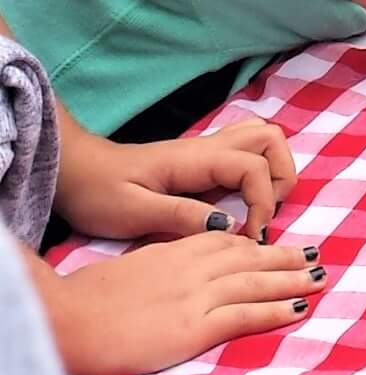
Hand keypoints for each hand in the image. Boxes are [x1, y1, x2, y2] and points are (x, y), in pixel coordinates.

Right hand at [42, 232, 325, 374]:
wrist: (68, 319)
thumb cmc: (87, 299)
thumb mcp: (131, 267)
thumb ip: (161, 266)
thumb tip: (174, 272)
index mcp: (174, 251)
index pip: (225, 243)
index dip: (256, 245)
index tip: (277, 245)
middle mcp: (192, 268)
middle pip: (249, 258)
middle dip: (285, 258)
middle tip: (314, 256)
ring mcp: (196, 297)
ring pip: (255, 282)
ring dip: (292, 280)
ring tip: (320, 278)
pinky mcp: (193, 328)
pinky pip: (244, 315)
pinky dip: (275, 310)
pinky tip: (298, 309)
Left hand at [54, 117, 297, 242]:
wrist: (76, 172)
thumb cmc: (100, 193)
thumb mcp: (135, 213)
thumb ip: (183, 216)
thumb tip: (231, 225)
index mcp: (195, 160)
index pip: (253, 166)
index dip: (263, 202)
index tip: (251, 237)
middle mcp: (207, 148)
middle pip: (270, 138)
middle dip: (281, 176)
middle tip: (264, 215)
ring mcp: (206, 151)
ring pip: (262, 139)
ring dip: (273, 171)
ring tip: (258, 210)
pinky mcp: (201, 162)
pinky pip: (245, 154)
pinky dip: (257, 173)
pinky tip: (240, 205)